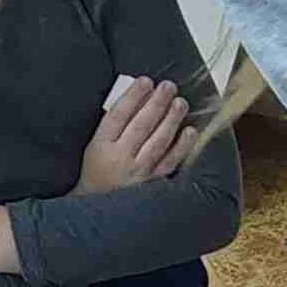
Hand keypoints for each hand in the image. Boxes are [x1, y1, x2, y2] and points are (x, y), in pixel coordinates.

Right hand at [77, 73, 189, 194]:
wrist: (97, 204)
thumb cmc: (97, 168)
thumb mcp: (95, 143)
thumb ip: (113, 123)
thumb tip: (139, 96)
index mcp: (101, 145)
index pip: (118, 115)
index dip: (133, 96)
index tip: (146, 81)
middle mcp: (119, 158)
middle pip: (141, 125)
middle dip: (157, 103)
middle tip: (169, 86)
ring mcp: (137, 171)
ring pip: (157, 141)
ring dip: (171, 120)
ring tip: (181, 102)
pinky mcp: (151, 182)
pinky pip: (169, 162)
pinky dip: (181, 146)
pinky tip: (190, 131)